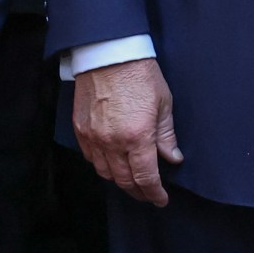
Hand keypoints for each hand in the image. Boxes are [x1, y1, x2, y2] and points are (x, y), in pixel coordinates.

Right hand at [73, 57, 181, 205]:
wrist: (108, 53)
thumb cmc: (139, 75)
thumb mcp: (163, 104)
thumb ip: (166, 136)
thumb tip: (172, 158)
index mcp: (137, 137)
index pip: (146, 178)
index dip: (154, 194)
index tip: (161, 199)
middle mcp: (113, 142)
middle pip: (124, 180)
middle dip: (138, 191)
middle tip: (148, 194)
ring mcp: (93, 136)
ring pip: (105, 172)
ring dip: (119, 180)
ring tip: (130, 181)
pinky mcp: (80, 128)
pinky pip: (90, 157)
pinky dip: (102, 165)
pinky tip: (111, 163)